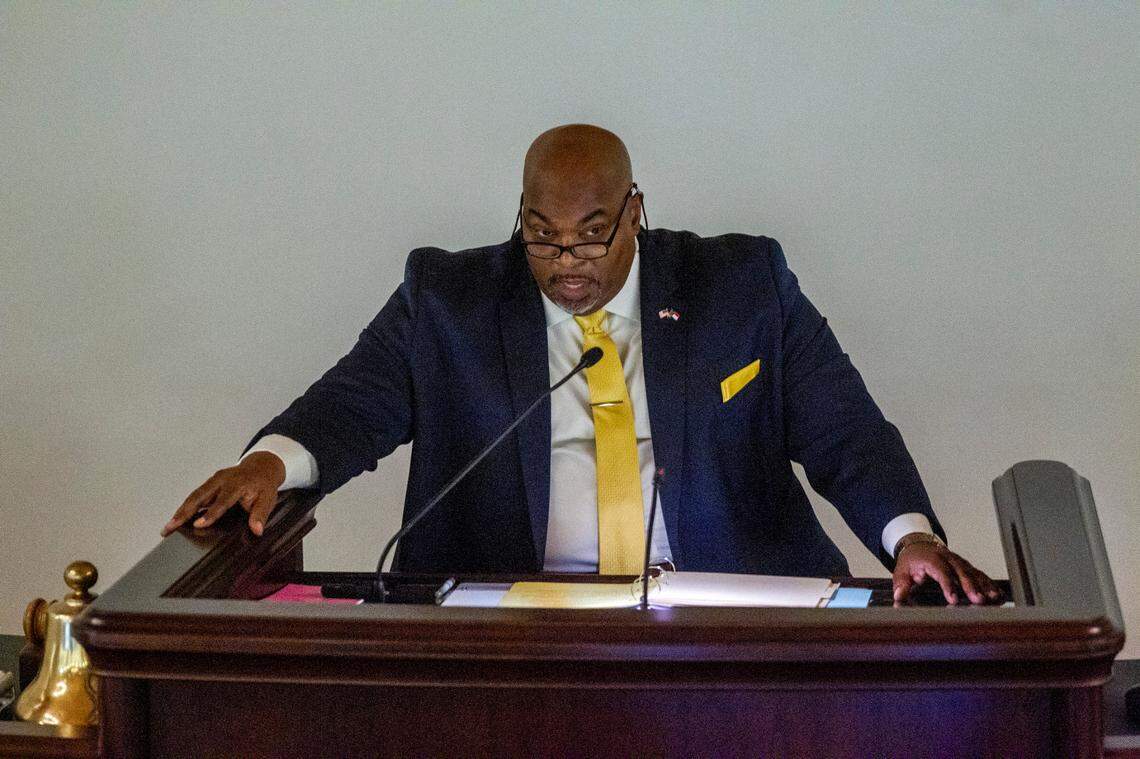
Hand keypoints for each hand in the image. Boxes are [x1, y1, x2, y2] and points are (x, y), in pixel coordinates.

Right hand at [161, 452, 285, 537]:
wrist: (262, 466)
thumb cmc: (264, 484)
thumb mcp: (268, 499)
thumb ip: (260, 514)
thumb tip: (256, 530)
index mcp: (238, 484)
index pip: (222, 501)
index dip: (210, 514)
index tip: (198, 524)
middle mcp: (222, 480)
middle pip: (200, 496)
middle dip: (183, 512)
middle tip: (170, 527)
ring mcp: (214, 480)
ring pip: (194, 496)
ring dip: (180, 511)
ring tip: (168, 527)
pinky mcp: (210, 483)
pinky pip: (195, 495)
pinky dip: (185, 507)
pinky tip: (177, 519)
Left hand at [892, 541, 1002, 606]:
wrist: (919, 545)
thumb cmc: (911, 561)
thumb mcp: (901, 571)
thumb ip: (901, 585)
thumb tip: (898, 598)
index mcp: (931, 559)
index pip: (941, 572)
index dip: (948, 585)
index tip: (952, 599)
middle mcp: (948, 558)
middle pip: (961, 571)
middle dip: (971, 586)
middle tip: (978, 600)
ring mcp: (959, 561)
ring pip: (973, 572)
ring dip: (984, 585)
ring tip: (993, 598)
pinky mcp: (966, 566)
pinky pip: (979, 574)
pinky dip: (989, 584)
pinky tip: (997, 595)